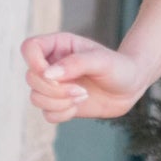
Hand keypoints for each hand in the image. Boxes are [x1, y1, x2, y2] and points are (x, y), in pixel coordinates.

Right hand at [21, 32, 148, 121]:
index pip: (29, 48)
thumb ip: (75, 63)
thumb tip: (47, 74)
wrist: (131, 87)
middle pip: (31, 78)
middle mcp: (52, 65)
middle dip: (54, 89)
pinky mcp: (60, 104)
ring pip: (36, 98)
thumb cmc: (119, 67)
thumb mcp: (101, 60)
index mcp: (58, 46)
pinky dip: (62, 113)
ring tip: (83, 96)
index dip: (34, 62)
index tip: (51, 73)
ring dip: (59, 102)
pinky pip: (47, 114)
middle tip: (80, 89)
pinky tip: (79, 105)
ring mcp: (54, 86)